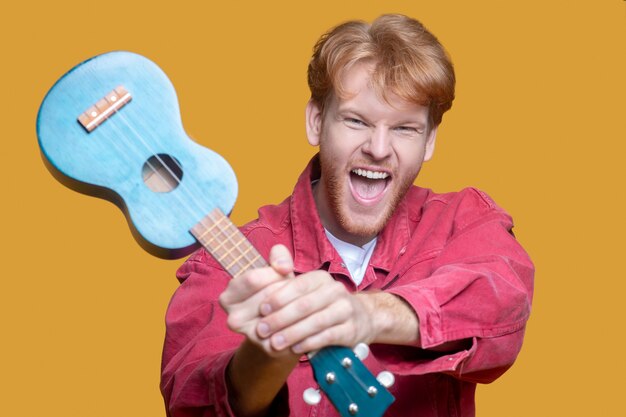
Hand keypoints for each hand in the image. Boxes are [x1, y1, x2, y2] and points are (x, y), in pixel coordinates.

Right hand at [218, 244, 294, 356]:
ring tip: (296, 302)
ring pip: (280, 311)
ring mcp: (249, 336)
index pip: (253, 278)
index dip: (274, 274)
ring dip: (295, 303)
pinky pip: (289, 328)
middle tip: (294, 291)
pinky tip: (302, 317)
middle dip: (287, 289)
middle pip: (268, 295)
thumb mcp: (275, 270)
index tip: (283, 275)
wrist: (282, 326)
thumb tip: (284, 267)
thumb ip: (279, 256)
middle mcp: (233, 319)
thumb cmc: (277, 292)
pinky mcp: (267, 348)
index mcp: (228, 297)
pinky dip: (300, 320)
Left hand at [254, 262, 375, 353]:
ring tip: (274, 343)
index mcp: (320, 278)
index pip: (298, 285)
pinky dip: (310, 343)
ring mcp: (345, 310)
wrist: (360, 318)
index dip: (279, 297)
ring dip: (292, 333)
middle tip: (261, 330)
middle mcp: (335, 290)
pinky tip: (295, 349)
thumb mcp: (305, 289)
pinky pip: (327, 336)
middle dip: (280, 318)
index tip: (261, 309)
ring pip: (315, 322)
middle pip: (305, 305)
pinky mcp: (351, 329)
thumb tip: (261, 278)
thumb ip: (282, 280)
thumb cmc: (321, 304)